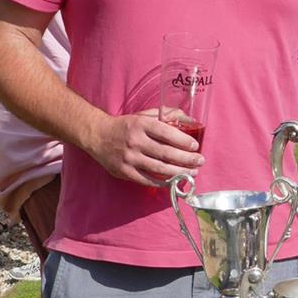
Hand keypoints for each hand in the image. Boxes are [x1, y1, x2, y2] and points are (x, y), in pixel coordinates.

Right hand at [86, 111, 204, 185]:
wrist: (97, 135)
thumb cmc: (126, 125)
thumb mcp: (143, 115)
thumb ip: (166, 116)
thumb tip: (190, 119)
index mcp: (141, 124)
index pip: (167, 133)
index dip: (183, 141)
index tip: (196, 146)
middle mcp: (135, 141)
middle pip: (166, 153)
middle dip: (186, 159)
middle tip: (200, 161)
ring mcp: (129, 158)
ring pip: (159, 168)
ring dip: (179, 172)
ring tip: (192, 172)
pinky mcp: (124, 171)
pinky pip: (147, 180)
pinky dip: (162, 182)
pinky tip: (174, 181)